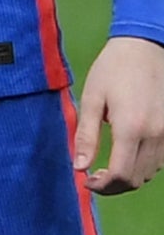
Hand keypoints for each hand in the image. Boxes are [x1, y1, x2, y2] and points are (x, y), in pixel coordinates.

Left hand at [76, 33, 163, 192]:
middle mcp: (155, 134)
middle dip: (113, 185)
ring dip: (129, 176)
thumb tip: (79, 167)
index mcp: (131, 128)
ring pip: (151, 172)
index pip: (120, 175)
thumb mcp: (91, 100)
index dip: (102, 186)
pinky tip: (127, 155)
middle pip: (137, 179)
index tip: (86, 181)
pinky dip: (143, 165)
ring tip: (108, 167)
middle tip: (94, 177)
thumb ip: (86, 136)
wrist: (145, 47)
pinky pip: (161, 159)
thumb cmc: (113, 70)